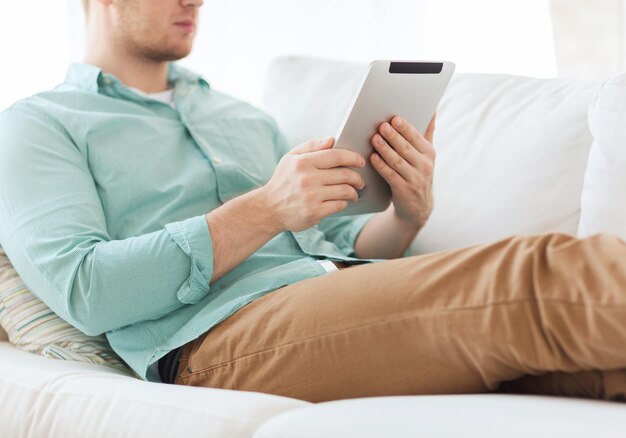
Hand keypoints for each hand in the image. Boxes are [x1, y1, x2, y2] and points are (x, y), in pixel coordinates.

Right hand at [258, 137, 365, 231]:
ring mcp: (311, 196)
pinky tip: (344, 202)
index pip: (336, 155)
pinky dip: (345, 203)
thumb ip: (311, 146)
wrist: (268, 209)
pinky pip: (339, 205)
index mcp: (303, 162)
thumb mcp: (291, 158)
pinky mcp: (314, 212)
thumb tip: (332, 140)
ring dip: (354, 192)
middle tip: (360, 181)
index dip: (353, 157)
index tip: (360, 161)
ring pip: (345, 191)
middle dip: (357, 178)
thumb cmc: (283, 181)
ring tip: (354, 193)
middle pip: (345, 174)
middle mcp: (308, 178)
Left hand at [370, 114, 435, 229]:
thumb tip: (432, 111)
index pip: (416, 138)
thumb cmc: (418, 173)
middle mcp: (424, 166)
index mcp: (429, 153)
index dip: (405, 128)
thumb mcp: (426, 155)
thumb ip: (427, 133)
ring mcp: (415, 179)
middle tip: (382, 126)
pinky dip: (381, 166)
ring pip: (397, 161)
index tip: (395, 118)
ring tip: (375, 139)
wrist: (418, 206)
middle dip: (393, 136)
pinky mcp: (403, 190)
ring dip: (385, 150)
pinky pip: (390, 176)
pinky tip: (373, 158)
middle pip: (406, 148)